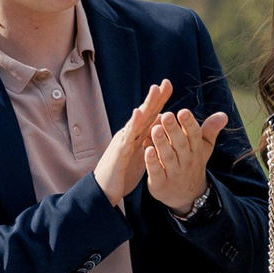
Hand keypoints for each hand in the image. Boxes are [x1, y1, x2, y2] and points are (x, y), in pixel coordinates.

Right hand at [95, 81, 169, 205]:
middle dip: (155, 98)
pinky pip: (127, 137)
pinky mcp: (119, 152)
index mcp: (136, 136)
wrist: (105, 190)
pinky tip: (138, 114)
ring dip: (146, 105)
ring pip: (136, 121)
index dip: (159, 101)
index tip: (168, 85)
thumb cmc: (122, 172)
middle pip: (144, 114)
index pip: (150, 116)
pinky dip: (133, 125)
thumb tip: (159, 128)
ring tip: (154, 90)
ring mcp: (123, 142)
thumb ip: (147, 141)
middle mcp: (129, 135)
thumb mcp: (140, 155)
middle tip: (165, 82)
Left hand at [146, 106, 227, 214]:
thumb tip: (224, 115)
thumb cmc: (193, 163)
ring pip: (167, 156)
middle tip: (166, 116)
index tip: (183, 112)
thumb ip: (211, 130)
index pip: (195, 136)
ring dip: (161, 143)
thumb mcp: (204, 147)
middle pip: (180, 144)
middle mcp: (186, 161)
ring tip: (155, 128)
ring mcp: (173, 173)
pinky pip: (157, 172)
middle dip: (173, 130)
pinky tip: (147, 150)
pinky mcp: (160, 183)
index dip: (189, 124)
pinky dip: (152, 162)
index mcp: (196, 150)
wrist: (187, 195)